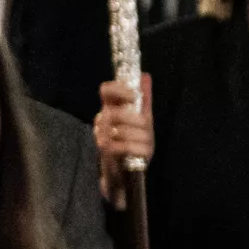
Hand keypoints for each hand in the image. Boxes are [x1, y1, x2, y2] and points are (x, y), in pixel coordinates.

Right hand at [95, 74, 154, 208]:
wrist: (125, 173)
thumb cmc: (133, 142)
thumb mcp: (142, 119)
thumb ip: (144, 99)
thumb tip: (145, 76)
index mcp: (110, 108)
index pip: (106, 90)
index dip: (119, 90)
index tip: (134, 96)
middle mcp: (103, 121)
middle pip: (115, 113)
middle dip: (135, 120)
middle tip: (145, 125)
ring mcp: (102, 137)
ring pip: (122, 130)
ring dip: (140, 136)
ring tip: (145, 142)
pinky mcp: (107, 153)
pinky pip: (124, 147)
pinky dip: (138, 149)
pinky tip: (143, 152)